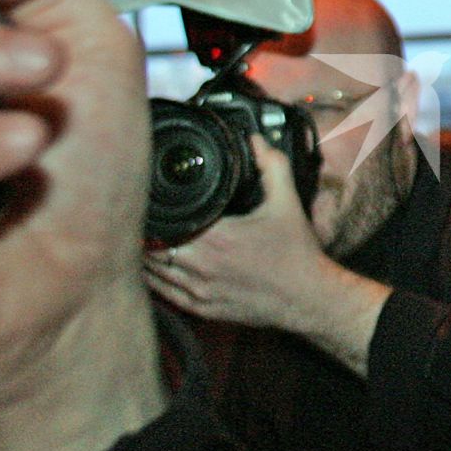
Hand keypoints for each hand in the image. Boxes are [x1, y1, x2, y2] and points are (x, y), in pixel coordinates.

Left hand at [145, 139, 388, 374]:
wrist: (308, 297)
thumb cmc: (296, 253)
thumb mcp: (287, 202)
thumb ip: (272, 166)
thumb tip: (256, 141)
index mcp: (217, 238)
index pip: (161, 225)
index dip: (149, 213)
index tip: (148, 202)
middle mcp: (203, 267)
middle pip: (149, 249)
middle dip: (143, 234)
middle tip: (141, 218)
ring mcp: (200, 291)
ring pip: (153, 274)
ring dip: (144, 257)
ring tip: (142, 240)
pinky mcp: (203, 309)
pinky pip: (165, 295)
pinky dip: (155, 280)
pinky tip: (154, 268)